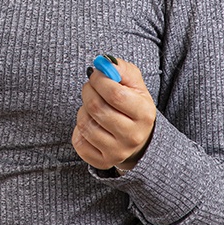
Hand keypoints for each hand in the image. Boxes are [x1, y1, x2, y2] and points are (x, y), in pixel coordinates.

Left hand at [72, 56, 157, 171]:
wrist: (139, 139)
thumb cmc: (133, 106)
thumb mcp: (135, 84)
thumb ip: (122, 69)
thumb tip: (104, 62)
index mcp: (144, 114)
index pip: (115, 94)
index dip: (99, 80)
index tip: (96, 74)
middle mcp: (133, 136)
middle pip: (97, 108)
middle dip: (88, 91)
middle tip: (90, 87)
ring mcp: (117, 152)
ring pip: (85, 124)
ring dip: (83, 110)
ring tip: (92, 107)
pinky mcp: (102, 161)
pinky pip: (79, 142)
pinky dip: (79, 129)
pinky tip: (90, 124)